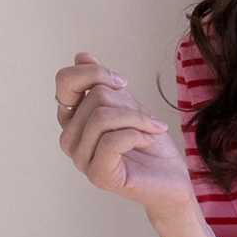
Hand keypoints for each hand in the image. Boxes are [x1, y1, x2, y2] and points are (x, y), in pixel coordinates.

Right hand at [55, 52, 194, 215]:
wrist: (172, 181)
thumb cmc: (151, 146)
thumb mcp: (130, 107)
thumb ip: (105, 86)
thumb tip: (81, 56)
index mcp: (74, 121)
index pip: (65, 82)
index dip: (94, 73)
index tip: (123, 82)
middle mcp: (71, 140)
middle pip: (94, 99)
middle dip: (130, 104)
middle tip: (150, 120)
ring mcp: (82, 160)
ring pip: (102, 118)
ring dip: (138, 120)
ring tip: (154, 130)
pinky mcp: (98, 175)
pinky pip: (111, 141)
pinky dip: (136, 135)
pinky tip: (148, 141)